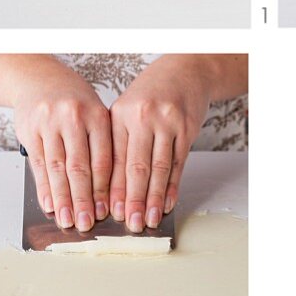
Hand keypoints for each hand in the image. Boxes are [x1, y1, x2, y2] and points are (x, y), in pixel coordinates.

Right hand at [14, 62, 111, 232]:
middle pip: (80, 167)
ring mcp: (49, 123)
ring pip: (57, 168)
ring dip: (62, 198)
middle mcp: (73, 118)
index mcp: (97, 115)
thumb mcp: (94, 113)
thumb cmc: (73, 101)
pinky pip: (38, 164)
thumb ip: (101, 145)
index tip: (107, 211)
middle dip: (84, 199)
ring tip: (67, 220)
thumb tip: (107, 191)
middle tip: (87, 223)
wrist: (38, 77)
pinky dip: (43, 187)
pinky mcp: (29, 130)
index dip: (105, 188)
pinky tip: (49, 204)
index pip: (103, 158)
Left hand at [109, 56, 213, 231]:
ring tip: (148, 219)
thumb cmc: (151, 93)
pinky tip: (167, 203)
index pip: (114, 159)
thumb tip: (108, 187)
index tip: (108, 212)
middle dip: (132, 199)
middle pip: (136, 167)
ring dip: (153, 198)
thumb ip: (117, 141)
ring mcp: (167, 122)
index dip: (111, 189)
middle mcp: (142, 117)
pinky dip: (172, 186)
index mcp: (120, 114)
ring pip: (159, 168)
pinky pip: (179, 163)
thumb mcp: (127, 109)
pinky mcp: (187, 128)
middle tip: (129, 224)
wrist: (186, 71)